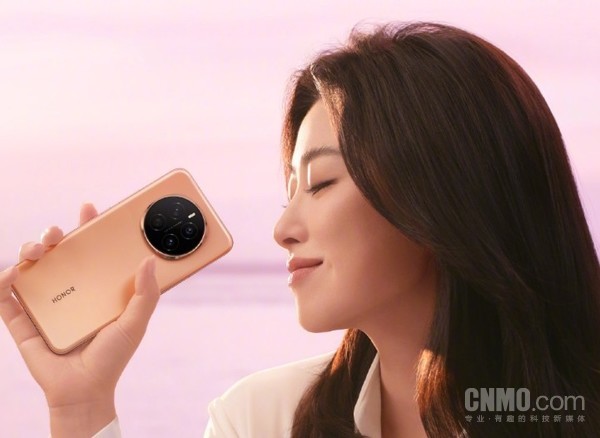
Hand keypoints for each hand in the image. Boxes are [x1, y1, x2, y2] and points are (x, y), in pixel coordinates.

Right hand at [0, 203, 160, 436]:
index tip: (89, 208)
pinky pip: (7, 297)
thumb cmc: (112, 356)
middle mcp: (70, 289)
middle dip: (53, 234)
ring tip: (36, 252)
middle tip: (58, 233)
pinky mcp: (24, 320)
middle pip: (58, 253)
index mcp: (95, 286)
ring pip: (31, 267)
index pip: (91, 250)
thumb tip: (149, 261)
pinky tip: (14, 274)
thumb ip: (146, 294)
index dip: (88, 227)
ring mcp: (46, 303)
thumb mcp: (135, 323)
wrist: (85, 390)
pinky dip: (5, 282)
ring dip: (29, 252)